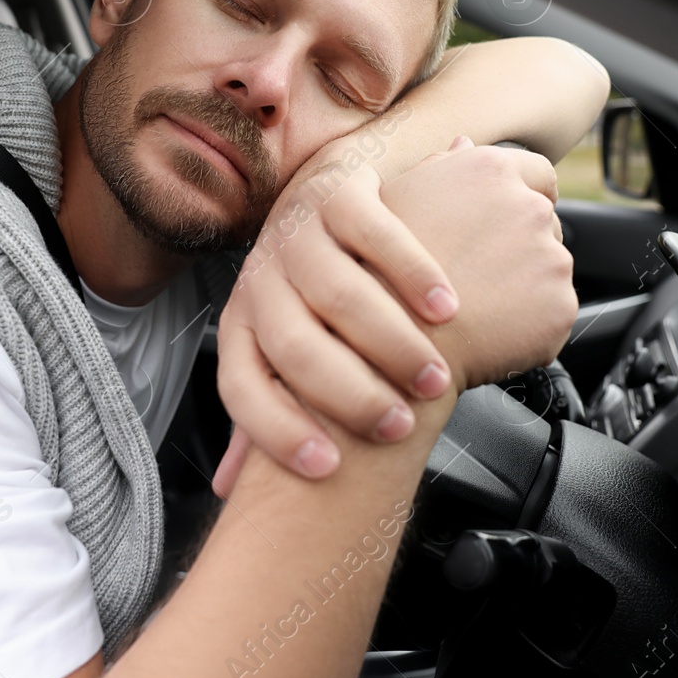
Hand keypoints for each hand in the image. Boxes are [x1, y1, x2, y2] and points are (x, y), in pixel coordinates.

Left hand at [213, 149, 462, 493]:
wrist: (333, 186)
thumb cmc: (316, 286)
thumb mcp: (287, 340)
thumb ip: (269, 407)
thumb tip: (231, 490)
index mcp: (244, 322)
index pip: (242, 386)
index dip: (277, 432)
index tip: (331, 467)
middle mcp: (262, 276)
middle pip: (294, 344)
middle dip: (349, 393)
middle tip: (401, 424)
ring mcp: (298, 230)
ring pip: (336, 291)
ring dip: (389, 340)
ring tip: (434, 376)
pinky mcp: (339, 190)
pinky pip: (373, 231)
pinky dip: (412, 272)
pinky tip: (446, 307)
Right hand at [378, 141, 576, 389]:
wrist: (391, 342)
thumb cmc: (378, 267)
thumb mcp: (393, 198)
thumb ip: (438, 167)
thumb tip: (464, 146)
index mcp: (490, 171)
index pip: (538, 173)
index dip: (524, 196)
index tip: (506, 222)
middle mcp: (528, 207)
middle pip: (544, 222)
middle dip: (520, 242)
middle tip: (477, 272)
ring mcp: (550, 258)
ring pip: (549, 267)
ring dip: (525, 282)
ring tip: (476, 302)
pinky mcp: (560, 305)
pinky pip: (552, 311)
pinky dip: (530, 321)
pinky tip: (489, 327)